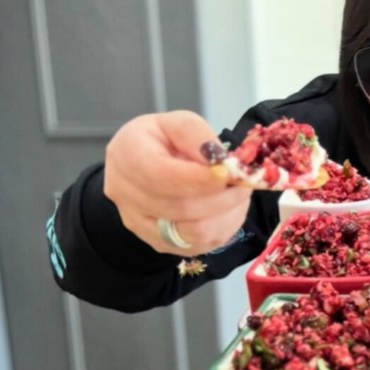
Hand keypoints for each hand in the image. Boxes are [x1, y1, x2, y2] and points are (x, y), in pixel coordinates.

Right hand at [103, 110, 252, 256]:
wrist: (143, 164)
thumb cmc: (163, 139)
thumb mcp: (178, 123)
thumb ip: (196, 136)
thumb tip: (220, 163)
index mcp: (126, 155)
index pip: (161, 176)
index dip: (199, 179)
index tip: (229, 173)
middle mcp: (125, 195)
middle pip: (180, 208)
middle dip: (221, 198)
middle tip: (245, 183)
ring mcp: (140, 225)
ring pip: (191, 233)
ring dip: (226, 216)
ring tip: (239, 196)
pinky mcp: (158, 243)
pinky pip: (198, 245)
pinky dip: (222, 229)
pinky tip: (229, 210)